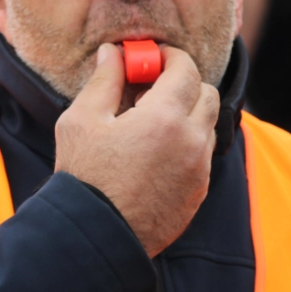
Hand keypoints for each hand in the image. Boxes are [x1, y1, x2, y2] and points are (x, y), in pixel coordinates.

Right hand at [55, 43, 219, 256]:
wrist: (96, 237)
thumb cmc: (85, 177)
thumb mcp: (82, 120)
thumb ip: (105, 81)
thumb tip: (114, 54)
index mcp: (165, 118)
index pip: (186, 70)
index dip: (171, 57)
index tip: (153, 59)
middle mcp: (192, 142)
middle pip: (207, 94)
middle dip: (185, 84)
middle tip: (153, 89)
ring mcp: (198, 170)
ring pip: (208, 127)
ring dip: (188, 115)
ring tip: (150, 125)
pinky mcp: (198, 193)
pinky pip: (202, 157)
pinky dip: (187, 145)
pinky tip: (155, 153)